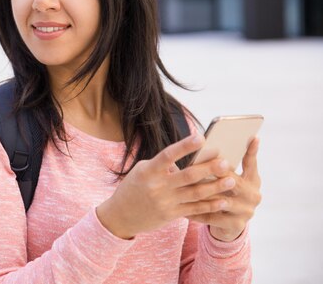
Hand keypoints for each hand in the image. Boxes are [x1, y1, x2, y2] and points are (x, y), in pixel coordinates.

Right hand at [97, 134, 235, 238]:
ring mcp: (165, 202)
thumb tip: (190, 158)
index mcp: (149, 170)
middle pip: (188, 175)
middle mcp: (158, 186)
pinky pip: (195, 210)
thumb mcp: (143, 171)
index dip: (185, 146)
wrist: (121, 215)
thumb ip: (163, 165)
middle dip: (209, 169)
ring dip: (215, 187)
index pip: (168, 155)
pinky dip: (210, 205)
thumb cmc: (134, 187)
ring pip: (195, 193)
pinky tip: (223, 200)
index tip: (201, 137)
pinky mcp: (171, 215)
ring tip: (232, 180)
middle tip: (227, 162)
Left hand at [187, 137, 261, 241]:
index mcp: (252, 180)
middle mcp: (253, 195)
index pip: (251, 162)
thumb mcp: (228, 179)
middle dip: (216, 172)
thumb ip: (222, 166)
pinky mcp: (236, 225)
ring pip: (220, 200)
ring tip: (184, 187)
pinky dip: (197, 211)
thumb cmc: (223, 194)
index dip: (252, 150)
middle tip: (202, 163)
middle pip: (233, 180)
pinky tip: (182, 207)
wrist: (227, 225)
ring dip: (202, 193)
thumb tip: (203, 144)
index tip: (252, 136)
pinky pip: (212, 217)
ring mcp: (246, 211)